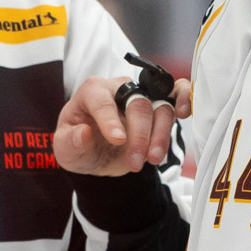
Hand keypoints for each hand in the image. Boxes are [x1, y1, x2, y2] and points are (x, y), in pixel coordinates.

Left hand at [55, 75, 188, 176]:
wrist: (96, 155)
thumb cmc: (78, 145)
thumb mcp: (65, 149)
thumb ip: (71, 142)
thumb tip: (85, 134)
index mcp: (92, 92)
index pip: (103, 100)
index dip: (110, 120)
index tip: (117, 140)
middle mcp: (119, 89)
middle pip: (137, 104)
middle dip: (139, 135)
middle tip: (135, 162)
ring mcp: (141, 96)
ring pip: (160, 107)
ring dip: (160, 134)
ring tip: (152, 159)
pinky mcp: (158, 107)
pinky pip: (176, 94)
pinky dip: (184, 99)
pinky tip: (185, 112)